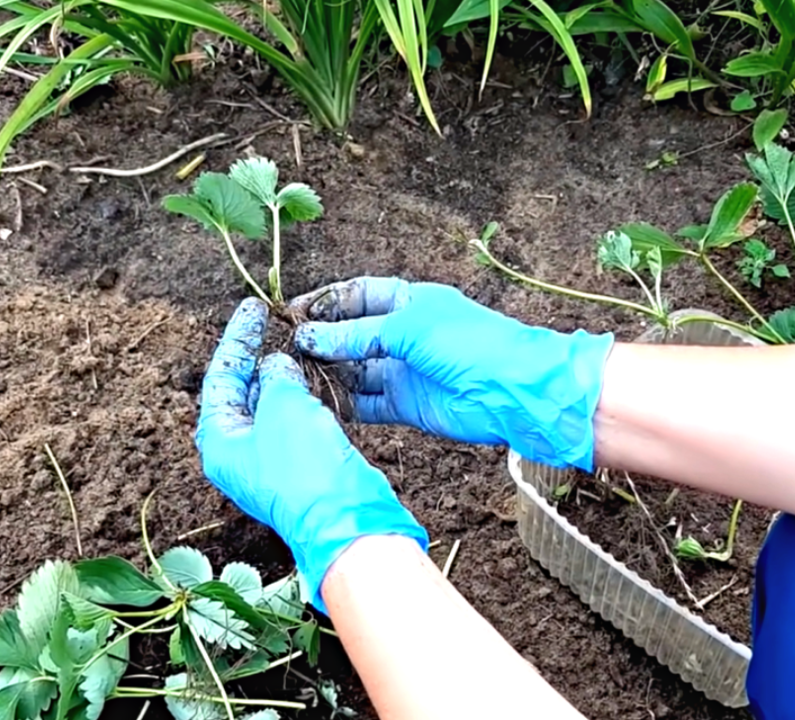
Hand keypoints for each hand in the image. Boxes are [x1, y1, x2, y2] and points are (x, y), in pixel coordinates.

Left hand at [195, 298, 427, 612]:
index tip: (254, 308)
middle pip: (243, 391)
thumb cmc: (303, 465)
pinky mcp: (301, 464)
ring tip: (301, 344)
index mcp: (219, 441)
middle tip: (277, 322)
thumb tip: (277, 364)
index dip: (237, 338)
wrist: (345, 516)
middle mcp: (239, 452)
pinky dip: (305, 396)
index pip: (221, 377)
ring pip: (273, 404)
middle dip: (260, 356)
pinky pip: (297, 420)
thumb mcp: (282, 405)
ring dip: (286, 374)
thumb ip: (275, 375)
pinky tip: (319, 376)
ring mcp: (271, 460)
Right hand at [290, 277, 614, 471]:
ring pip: (354, 370)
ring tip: (289, 378)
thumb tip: (309, 337)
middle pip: (350, 335)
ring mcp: (404, 370)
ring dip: (326, 373)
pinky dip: (342, 404)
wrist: (512, 391)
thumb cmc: (469, 342)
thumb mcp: (408, 327)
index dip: (324, 303)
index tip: (290, 313)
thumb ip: (356, 333)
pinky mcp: (405, 404)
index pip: (356, 296)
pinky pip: (366, 402)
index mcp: (408, 301)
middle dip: (318, 341)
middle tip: (281, 350)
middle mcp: (403, 334)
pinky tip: (315, 404)